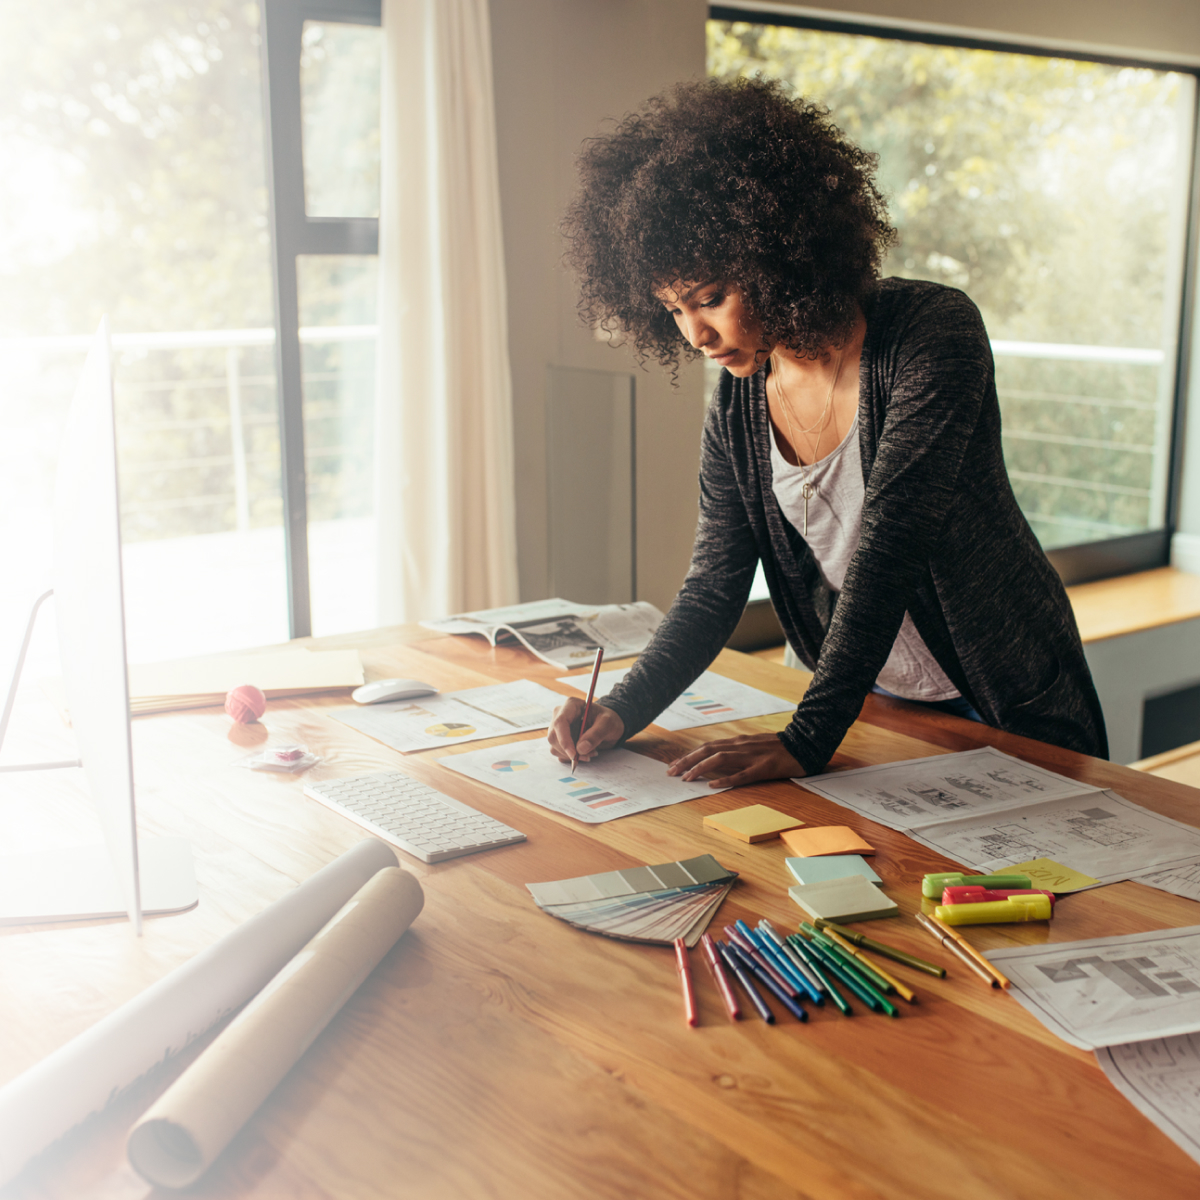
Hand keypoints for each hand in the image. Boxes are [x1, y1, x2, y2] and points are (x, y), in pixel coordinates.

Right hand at [548, 698, 624, 764]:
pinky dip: (571, 757)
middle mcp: (561, 715)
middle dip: (570, 750)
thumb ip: (596, 734)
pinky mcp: (559, 739)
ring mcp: (558, 728)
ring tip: (590, 753)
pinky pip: (559, 752)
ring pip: (555, 746)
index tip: (574, 754)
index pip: (560, 722)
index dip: (564, 740)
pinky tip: (584, 753)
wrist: (609, 726)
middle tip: (588, 755)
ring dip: (572, 755)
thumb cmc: (608, 720)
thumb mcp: (608, 723)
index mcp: (571, 705)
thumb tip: (580, 748)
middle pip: (554, 736)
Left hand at [666, 732, 804, 788]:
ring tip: (686, 778)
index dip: (690, 755)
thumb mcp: (754, 745)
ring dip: (700, 768)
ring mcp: (752, 756)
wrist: (805, 744)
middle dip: (687, 761)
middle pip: (708, 750)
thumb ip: (737, 751)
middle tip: (671, 773)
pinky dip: (726, 779)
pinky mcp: (764, 768)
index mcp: (739, 742)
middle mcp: (742, 746)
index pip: (708, 746)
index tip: (675, 765)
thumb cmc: (779, 748)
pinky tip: (713, 785)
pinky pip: (742, 774)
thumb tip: (717, 759)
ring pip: (721, 760)